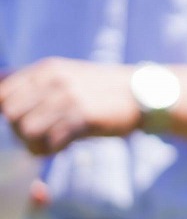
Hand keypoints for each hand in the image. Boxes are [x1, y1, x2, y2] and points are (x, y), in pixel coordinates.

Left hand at [0, 58, 140, 155]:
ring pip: (27, 130)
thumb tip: (2, 89)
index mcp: (45, 69)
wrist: (141, 93)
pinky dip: (53, 149)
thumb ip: (35, 82)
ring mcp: (69, 98)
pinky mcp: (85, 117)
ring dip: (34, 144)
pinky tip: (63, 146)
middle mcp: (53, 80)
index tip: (23, 123)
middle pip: (11, 113)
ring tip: (48, 145)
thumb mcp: (66, 74)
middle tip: (36, 138)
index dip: (7, 114)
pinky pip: (53, 141)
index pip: (3, 94)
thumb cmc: (101, 89)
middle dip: (18, 131)